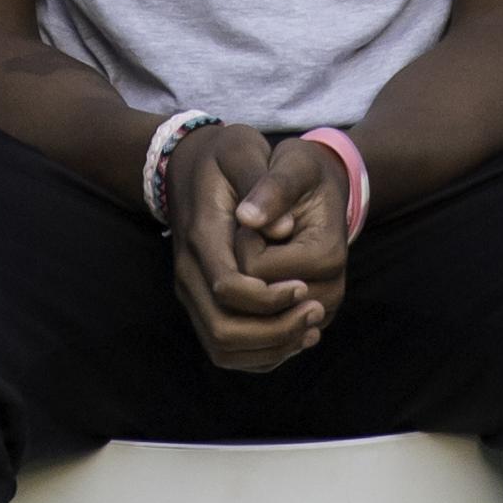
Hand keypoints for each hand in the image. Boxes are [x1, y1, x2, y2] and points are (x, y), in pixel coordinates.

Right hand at [166, 125, 339, 371]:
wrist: (187, 163)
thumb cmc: (223, 156)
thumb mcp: (243, 150)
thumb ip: (265, 185)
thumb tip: (283, 229)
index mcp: (201, 236)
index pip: (229, 288)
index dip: (270, 296)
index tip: (305, 285)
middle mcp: (189, 272)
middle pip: (223, 330)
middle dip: (274, 331)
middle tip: (315, 312)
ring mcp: (191, 291)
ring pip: (222, 348)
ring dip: (269, 348)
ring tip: (310, 328)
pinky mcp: (200, 302)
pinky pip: (225, 348)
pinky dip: (260, 352)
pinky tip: (295, 336)